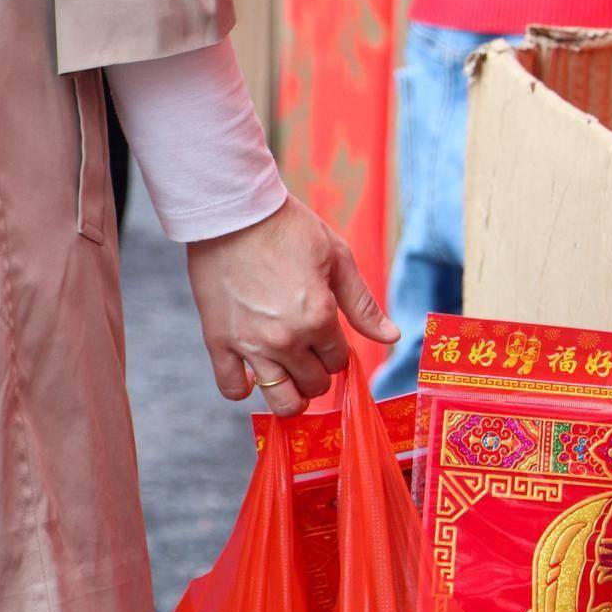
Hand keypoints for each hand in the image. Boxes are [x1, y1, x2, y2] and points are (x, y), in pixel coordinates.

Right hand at [186, 195, 399, 415]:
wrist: (231, 211)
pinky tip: (251, 379)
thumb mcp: (337, 257)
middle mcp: (286, 339)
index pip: (338, 361)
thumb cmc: (288, 227)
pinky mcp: (218, 341)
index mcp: (318, 318)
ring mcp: (250, 344)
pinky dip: (243, 390)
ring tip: (291, 384)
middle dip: (318, 375)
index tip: (327, 338)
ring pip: (279, 401)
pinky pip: (231, 388)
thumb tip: (392, 337)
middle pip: (313, 385)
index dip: (336, 352)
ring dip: (291, 398)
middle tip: (310, 356)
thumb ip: (363, 304)